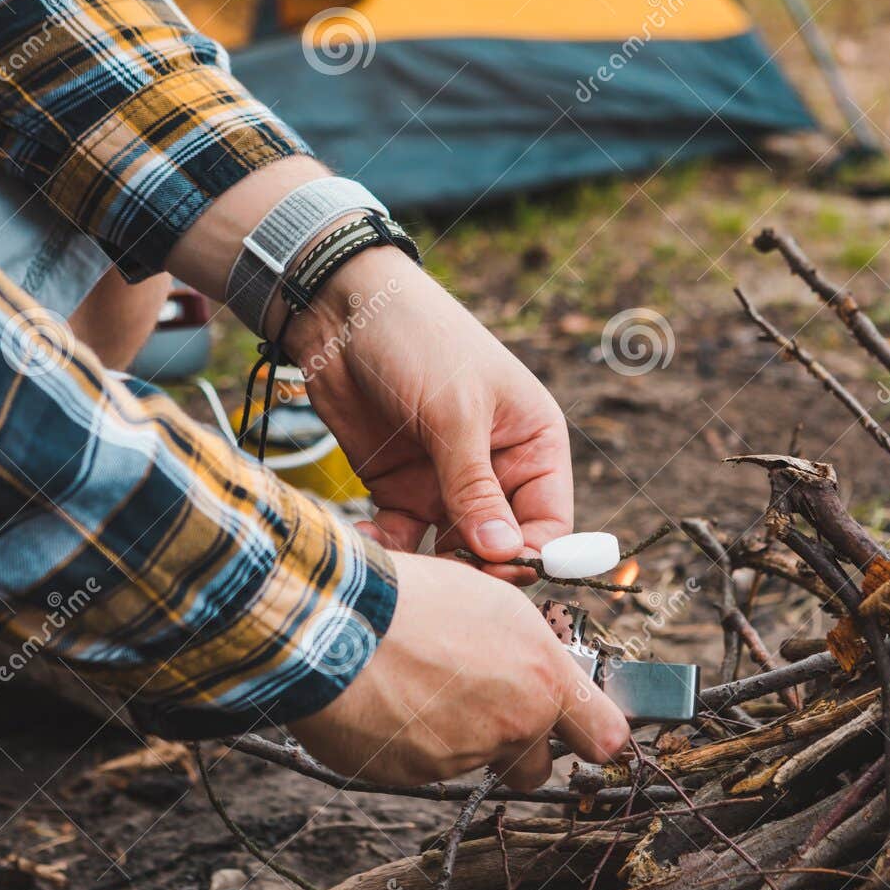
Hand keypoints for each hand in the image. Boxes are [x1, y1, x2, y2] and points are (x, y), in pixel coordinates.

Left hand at [286, 247, 572, 580]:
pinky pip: (406, 538)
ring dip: (432, 566)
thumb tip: (505, 555)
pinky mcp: (401, 489)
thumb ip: (476, 488)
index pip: (549, 521)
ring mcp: (447, 482)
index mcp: (534, 442)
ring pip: (453, 550)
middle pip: (502, 545)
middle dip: (478, 567)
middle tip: (445, 578)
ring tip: (407, 567)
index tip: (498, 572)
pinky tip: (370, 541)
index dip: (531, 555)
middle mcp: (498, 469)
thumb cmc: (417, 340)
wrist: (340, 310)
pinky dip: (393, 548)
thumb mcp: (454, 413)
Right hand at [288, 553, 630, 789]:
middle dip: (517, 749)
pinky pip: (423, 767)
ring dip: (454, 736)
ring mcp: (463, 758)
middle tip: (479, 706)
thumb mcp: (494, 604)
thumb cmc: (414, 599)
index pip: (603, 736)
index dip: (593, 737)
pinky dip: (409, 743)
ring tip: (415, 684)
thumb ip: (532, 654)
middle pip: (536, 768)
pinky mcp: (414, 777)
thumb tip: (542, 674)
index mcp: (542, 679)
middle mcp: (513, 726)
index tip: (585, 734)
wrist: (336, 623)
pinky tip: (387, 700)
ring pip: (473, 762)